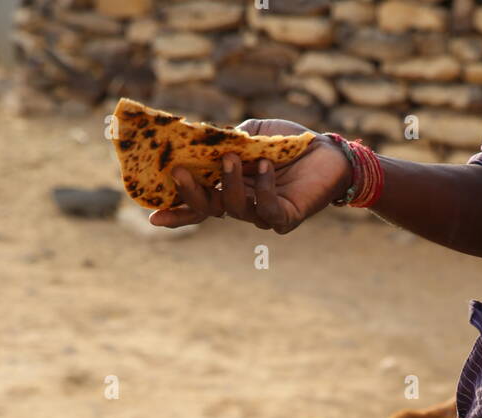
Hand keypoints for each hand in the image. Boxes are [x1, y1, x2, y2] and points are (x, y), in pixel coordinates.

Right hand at [148, 119, 350, 231]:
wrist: (329, 152)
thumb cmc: (289, 142)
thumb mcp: (251, 134)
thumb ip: (227, 139)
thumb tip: (203, 139)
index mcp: (230, 187)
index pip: (199, 203)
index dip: (177, 211)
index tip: (152, 214)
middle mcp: (243, 205)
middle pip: (210, 209)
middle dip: (192, 194)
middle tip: (179, 173)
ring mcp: (263, 214)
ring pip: (235, 208)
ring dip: (228, 183)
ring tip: (231, 157)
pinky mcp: (286, 218)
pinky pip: (267, 209)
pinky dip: (262, 187)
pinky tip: (265, 166)